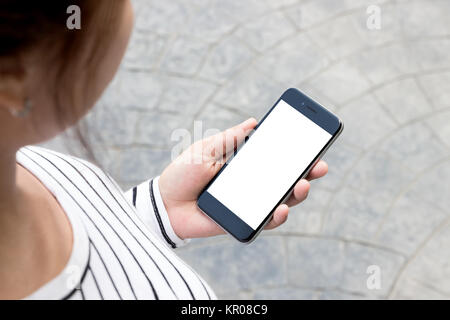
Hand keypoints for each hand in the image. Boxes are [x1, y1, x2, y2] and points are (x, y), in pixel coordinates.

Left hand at [159, 118, 327, 238]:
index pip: (275, 159)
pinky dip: (275, 217)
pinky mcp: (242, 222)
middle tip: (319, 166)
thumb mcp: (206, 149)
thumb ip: (230, 138)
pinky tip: (280, 209)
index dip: (295, 154)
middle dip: (306, 174)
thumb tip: (254, 122)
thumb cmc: (183, 173)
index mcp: (244, 165)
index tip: (314, 145)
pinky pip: (264, 222)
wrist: (164, 203)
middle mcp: (251, 185)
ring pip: (281, 201)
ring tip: (302, 185)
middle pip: (285, 180)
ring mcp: (248, 204)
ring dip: (296, 194)